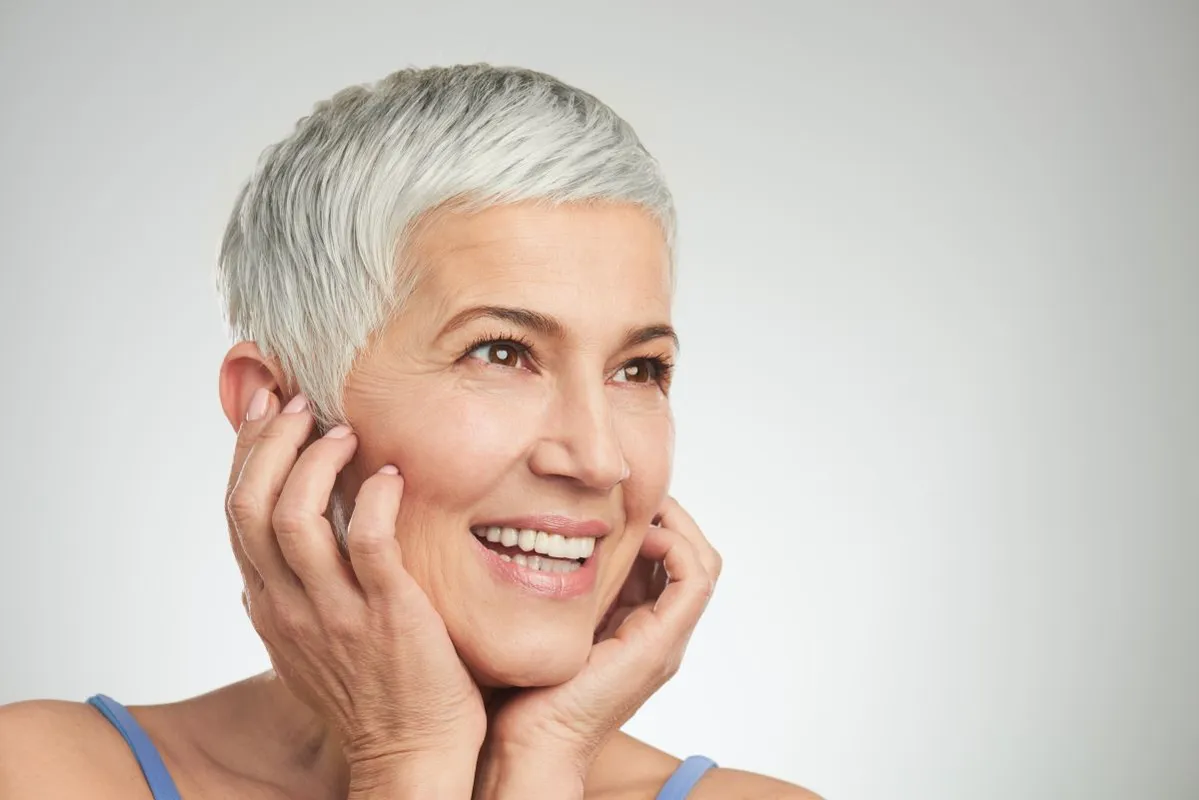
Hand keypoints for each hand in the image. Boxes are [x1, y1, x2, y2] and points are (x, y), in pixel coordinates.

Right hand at [225, 390, 485, 796]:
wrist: (410, 756)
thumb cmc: (372, 695)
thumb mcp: (309, 646)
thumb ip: (288, 601)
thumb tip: (265, 568)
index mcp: (271, 606)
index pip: (237, 516)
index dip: (246, 455)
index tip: (266, 410)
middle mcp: (290, 606)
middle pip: (250, 508)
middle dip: (267, 444)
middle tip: (297, 404)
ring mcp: (335, 612)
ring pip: (293, 520)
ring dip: (313, 463)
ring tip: (343, 430)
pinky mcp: (387, 616)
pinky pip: (368, 544)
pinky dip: (374, 500)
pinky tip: (390, 475)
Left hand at [474, 498, 720, 798]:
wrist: (530, 742)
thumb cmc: (524, 688)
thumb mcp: (547, 618)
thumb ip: (558, 584)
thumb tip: (538, 534)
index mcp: (635, 624)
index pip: (664, 557)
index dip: (650, 520)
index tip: (614, 498)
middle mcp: (657, 630)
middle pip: (690, 555)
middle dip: (668, 515)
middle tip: (633, 492)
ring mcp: (665, 638)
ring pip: (701, 562)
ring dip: (676, 523)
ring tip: (641, 505)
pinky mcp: (662, 642)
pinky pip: (694, 580)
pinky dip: (676, 546)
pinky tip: (641, 534)